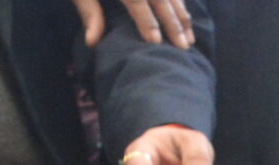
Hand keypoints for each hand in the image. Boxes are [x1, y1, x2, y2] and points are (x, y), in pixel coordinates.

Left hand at [71, 0, 193, 48]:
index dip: (146, 20)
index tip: (156, 41)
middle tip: (183, 46)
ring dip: (182, 13)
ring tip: (190, 36)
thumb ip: (88, 10)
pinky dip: (180, 0)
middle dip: (173, 21)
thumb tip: (92, 42)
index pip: (136, 0)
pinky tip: (185, 14)